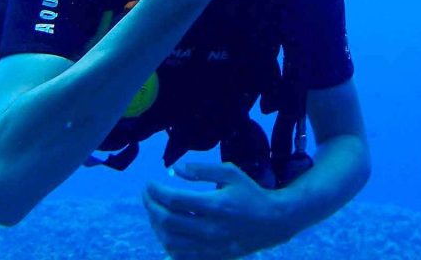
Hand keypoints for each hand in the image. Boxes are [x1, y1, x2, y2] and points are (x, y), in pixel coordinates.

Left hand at [142, 162, 293, 259]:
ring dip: (155, 225)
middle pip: (167, 221)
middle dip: (150, 206)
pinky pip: (180, 255)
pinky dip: (167, 243)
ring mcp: (210, 246)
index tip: (149, 183)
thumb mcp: (231, 173)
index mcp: (216, 205)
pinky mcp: (211, 256)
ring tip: (154, 211)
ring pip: (170, 241)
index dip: (156, 191)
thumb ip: (202, 169)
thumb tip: (174, 169)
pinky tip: (165, 230)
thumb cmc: (250, 193)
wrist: (273, 222)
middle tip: (146, 195)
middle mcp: (211, 229)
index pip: (174, 200)